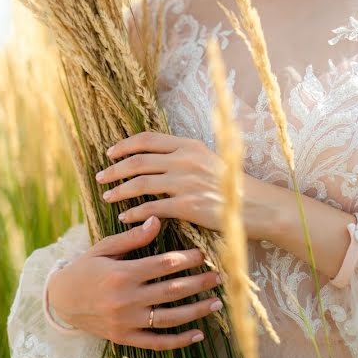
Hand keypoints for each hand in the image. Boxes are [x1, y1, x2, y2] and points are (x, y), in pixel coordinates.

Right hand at [47, 215, 224, 349]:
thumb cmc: (84, 269)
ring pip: (169, 318)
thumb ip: (132, 238)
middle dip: (199, 283)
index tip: (203, 255)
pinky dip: (179, 340)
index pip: (163, 265)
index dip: (187, 259)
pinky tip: (198, 334)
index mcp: (121, 274)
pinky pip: (157, 342)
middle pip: (172, 290)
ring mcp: (126, 322)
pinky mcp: (125, 338)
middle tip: (220, 276)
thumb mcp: (104, 248)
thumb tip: (157, 220)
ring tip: (216, 302)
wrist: (60, 302)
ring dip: (197, 310)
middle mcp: (125, 299)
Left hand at [95, 131, 230, 230]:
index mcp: (188, 145)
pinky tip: (124, 217)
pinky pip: (152, 208)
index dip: (124, 145)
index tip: (110, 153)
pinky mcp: (188, 205)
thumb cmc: (232, 185)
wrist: (256, 205)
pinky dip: (134, 213)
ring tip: (107, 197)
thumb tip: (157, 157)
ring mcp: (185, 182)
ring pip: (140, 184)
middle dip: (114, 169)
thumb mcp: (208, 160)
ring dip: (119, 191)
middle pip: (138, 161)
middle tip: (100, 177)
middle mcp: (184, 160)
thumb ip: (183, 156)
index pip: (147, 140)